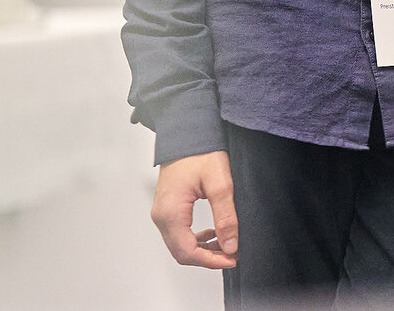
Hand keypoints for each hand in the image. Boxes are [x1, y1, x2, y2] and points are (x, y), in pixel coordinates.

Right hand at [151, 151, 237, 268]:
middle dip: (208, 258)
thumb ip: (225, 216)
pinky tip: (214, 232)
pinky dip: (196, 239)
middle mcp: (161, 216)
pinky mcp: (167, 208)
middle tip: (232, 255)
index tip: (232, 259)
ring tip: (227, 244)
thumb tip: (231, 245)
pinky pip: (179, 233)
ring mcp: (161, 212)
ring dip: (203, 249)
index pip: (188, 252)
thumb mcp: (220, 182)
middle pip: (182, 253)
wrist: (186, 133)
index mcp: (171, 212)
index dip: (211, 261)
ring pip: (180, 245)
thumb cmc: (200, 152)